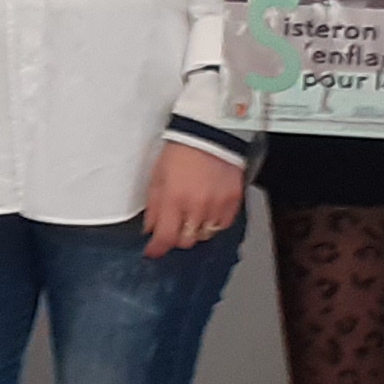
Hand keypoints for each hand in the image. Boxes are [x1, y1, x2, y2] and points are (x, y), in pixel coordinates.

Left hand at [141, 136, 245, 259]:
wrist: (211, 132)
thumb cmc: (182, 150)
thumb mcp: (158, 176)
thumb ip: (154, 205)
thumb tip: (150, 228)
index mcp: (174, 199)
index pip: (165, 238)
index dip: (157, 249)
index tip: (153, 250)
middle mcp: (196, 207)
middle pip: (186, 241)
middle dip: (176, 236)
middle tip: (174, 225)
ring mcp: (217, 206)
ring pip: (205, 235)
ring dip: (196, 229)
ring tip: (192, 214)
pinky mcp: (233, 201)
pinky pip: (223, 225)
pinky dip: (214, 222)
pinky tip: (209, 209)